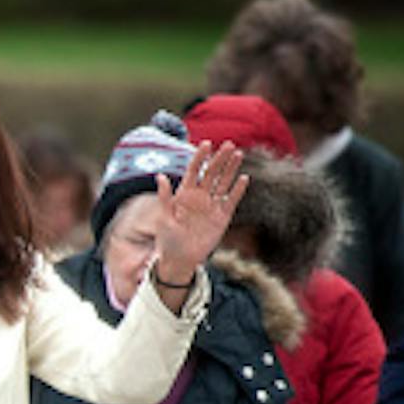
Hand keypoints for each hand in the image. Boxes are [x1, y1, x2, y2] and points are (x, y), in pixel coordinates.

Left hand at [151, 141, 248, 283]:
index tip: (206, 143)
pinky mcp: (222, 217)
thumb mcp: (163, 218)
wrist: (180, 259)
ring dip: (230, 169)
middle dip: (219, 158)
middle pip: (211, 173)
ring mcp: (211, 206)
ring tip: (238, 154)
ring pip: (223, 182)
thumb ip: (164, 198)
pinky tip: (243, 178)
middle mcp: (199, 197)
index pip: (193, 171)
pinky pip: (231, 200)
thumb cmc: (167, 239)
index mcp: (183, 195)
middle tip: (229, 144)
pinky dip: (237, 190)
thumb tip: (160, 176)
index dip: (200, 157)